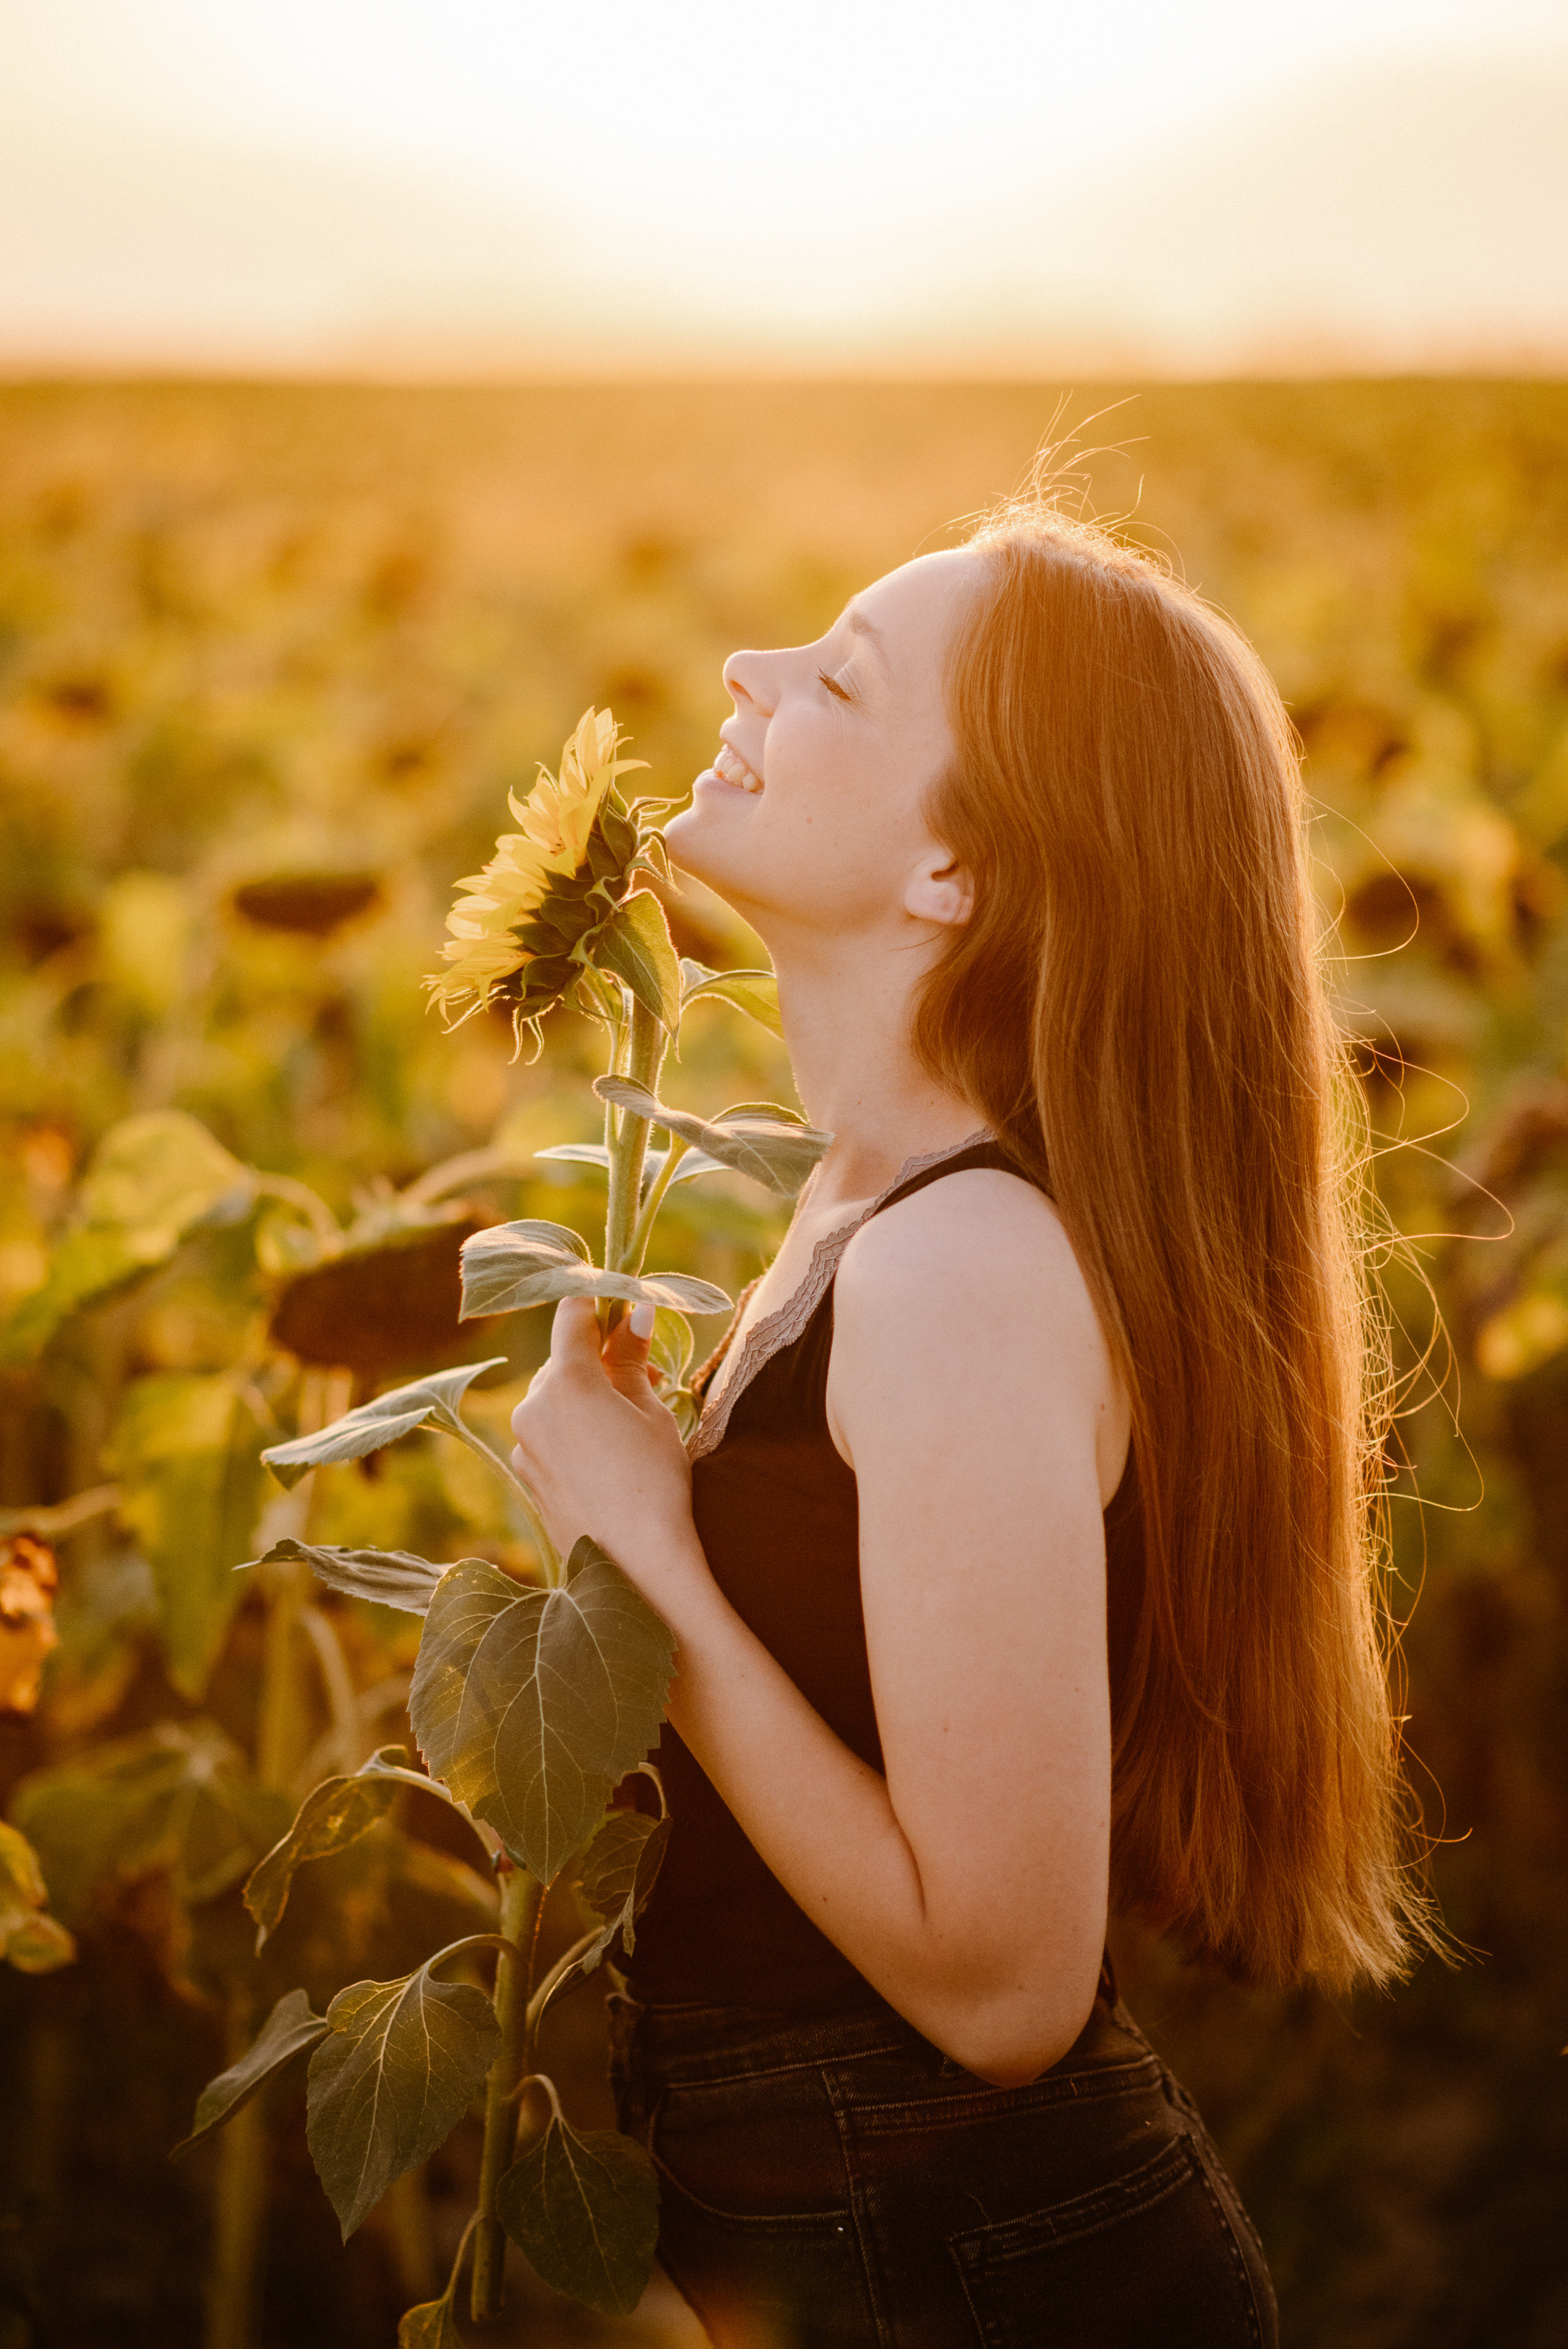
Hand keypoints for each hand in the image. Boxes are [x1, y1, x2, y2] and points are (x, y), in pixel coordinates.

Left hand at [509, 1297, 699, 1600]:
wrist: (637, 1566)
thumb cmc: (655, 1482)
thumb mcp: (651, 1412)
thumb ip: (632, 1360)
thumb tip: (634, 1313)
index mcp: (566, 1382)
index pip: (572, 1315)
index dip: (597, 1302)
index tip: (621, 1303)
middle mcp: (532, 1407)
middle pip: (563, 1361)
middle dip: (600, 1360)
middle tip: (648, 1377)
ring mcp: (524, 1445)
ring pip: (554, 1400)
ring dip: (586, 1398)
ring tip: (631, 1425)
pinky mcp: (526, 1476)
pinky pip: (548, 1435)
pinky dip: (573, 1432)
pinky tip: (608, 1458)